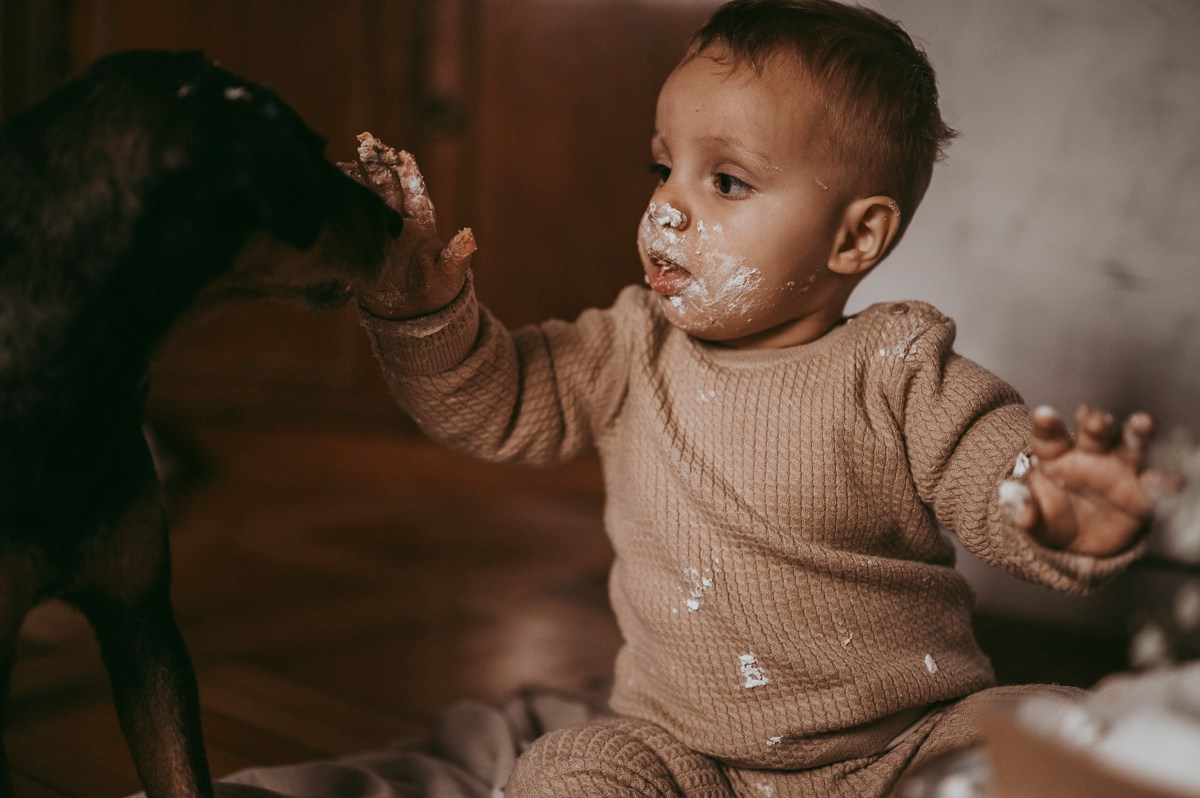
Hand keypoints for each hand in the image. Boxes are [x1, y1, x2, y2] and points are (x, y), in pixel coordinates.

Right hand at [339, 132, 474, 318]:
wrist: (414, 315)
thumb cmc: (438, 293)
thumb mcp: (449, 276)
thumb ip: (457, 257)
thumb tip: (469, 236)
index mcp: (421, 225)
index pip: (415, 194)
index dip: (409, 175)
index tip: (402, 154)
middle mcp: (399, 223)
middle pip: (387, 189)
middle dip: (377, 166)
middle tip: (366, 142)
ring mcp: (380, 232)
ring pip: (367, 201)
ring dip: (357, 182)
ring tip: (342, 164)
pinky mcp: (364, 247)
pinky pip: (352, 225)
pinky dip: (342, 210)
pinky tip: (330, 196)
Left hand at [1008, 405, 1173, 555]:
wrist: (1081, 541)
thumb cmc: (1053, 518)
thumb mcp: (1035, 519)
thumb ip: (1027, 512)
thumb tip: (1022, 514)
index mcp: (1056, 454)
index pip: (1049, 435)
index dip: (1046, 425)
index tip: (1043, 416)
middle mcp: (1091, 454)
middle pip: (1094, 432)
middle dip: (1097, 423)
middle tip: (1096, 421)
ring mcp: (1120, 469)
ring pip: (1131, 444)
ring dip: (1137, 433)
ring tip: (1142, 423)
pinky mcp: (1144, 491)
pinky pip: (1158, 483)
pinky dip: (1166, 481)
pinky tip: (1170, 481)